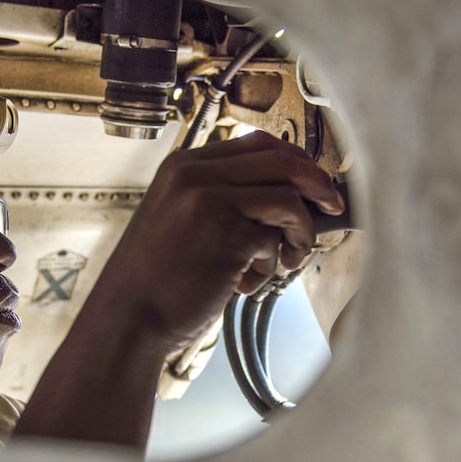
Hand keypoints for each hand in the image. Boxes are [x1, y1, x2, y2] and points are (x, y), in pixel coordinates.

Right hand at [94, 131, 344, 348]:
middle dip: (317, 185)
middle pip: (281, 162)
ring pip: (288, 200)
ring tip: (281, 264)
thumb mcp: (178, 219)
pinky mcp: (228, 235)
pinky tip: (244, 285)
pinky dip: (271, 268)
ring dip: (297, 235)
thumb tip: (284, 192)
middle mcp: (195, 175)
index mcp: (182, 166)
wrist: (129, 317)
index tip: (312, 184)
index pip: (256, 144)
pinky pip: (276, 241)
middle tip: (331, 208)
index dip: (294, 161)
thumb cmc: (156, 278)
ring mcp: (211, 202)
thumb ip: (218, 196)